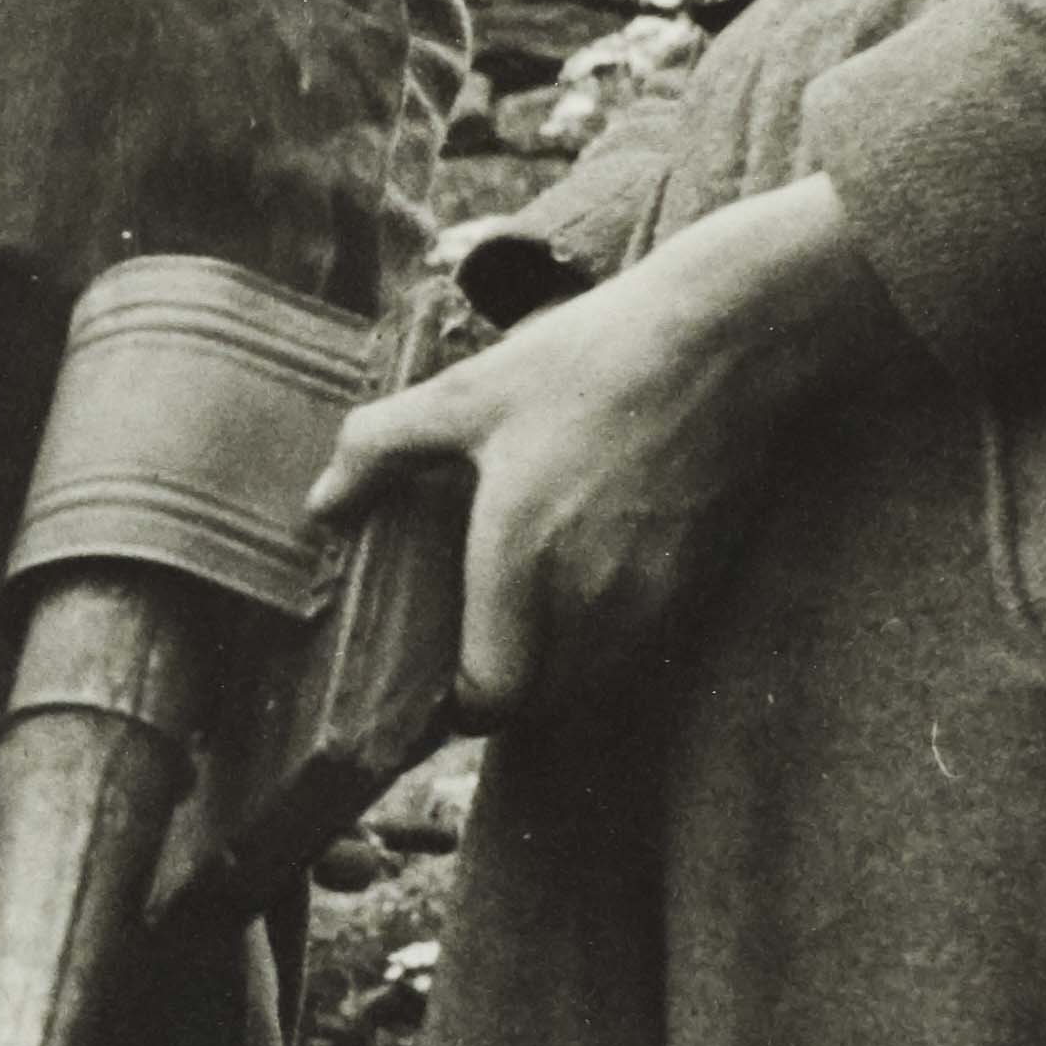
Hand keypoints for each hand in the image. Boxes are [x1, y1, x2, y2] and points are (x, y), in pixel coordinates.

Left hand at [300, 180, 900, 719]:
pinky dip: (612, 632)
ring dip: (561, 665)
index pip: (494, 699)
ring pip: (598, 675)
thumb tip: (322, 507)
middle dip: (509, 687)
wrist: (722, 339)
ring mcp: (654, 595)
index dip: (460, 706)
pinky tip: (593, 574)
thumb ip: (379, 451)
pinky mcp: (699, 577)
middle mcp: (592, 599)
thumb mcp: (463, 394)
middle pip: (545, 701)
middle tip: (480, 643)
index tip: (443, 680)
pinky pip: (644, 640)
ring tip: (531, 614)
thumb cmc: (586, 362)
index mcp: (523, 565)